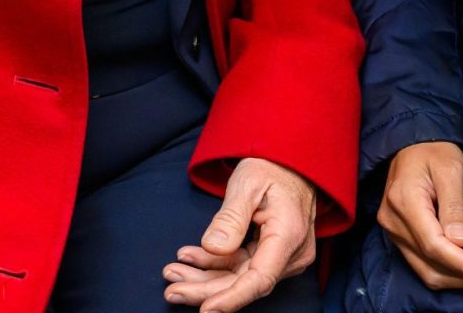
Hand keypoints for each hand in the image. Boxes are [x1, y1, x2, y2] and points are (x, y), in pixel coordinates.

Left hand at [163, 157, 317, 309]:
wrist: (289, 164)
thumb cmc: (270, 168)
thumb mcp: (247, 183)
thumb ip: (230, 217)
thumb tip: (213, 247)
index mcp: (288, 235)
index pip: (260, 278)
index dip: (231, 298)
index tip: (205, 310)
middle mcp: (290, 253)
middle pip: (245, 283)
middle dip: (206, 289)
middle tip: (171, 290)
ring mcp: (283, 256)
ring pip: (240, 276)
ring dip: (205, 277)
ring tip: (173, 271)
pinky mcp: (271, 254)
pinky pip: (241, 266)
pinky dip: (214, 263)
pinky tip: (189, 258)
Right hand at [377, 142, 462, 289]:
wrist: (412, 147)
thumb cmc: (434, 153)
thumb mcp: (451, 169)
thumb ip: (455, 206)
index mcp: (404, 202)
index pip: (436, 247)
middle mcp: (394, 222)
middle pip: (433, 267)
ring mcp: (395, 232)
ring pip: (429, 273)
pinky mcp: (401, 238)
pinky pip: (426, 266)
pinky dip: (453, 272)